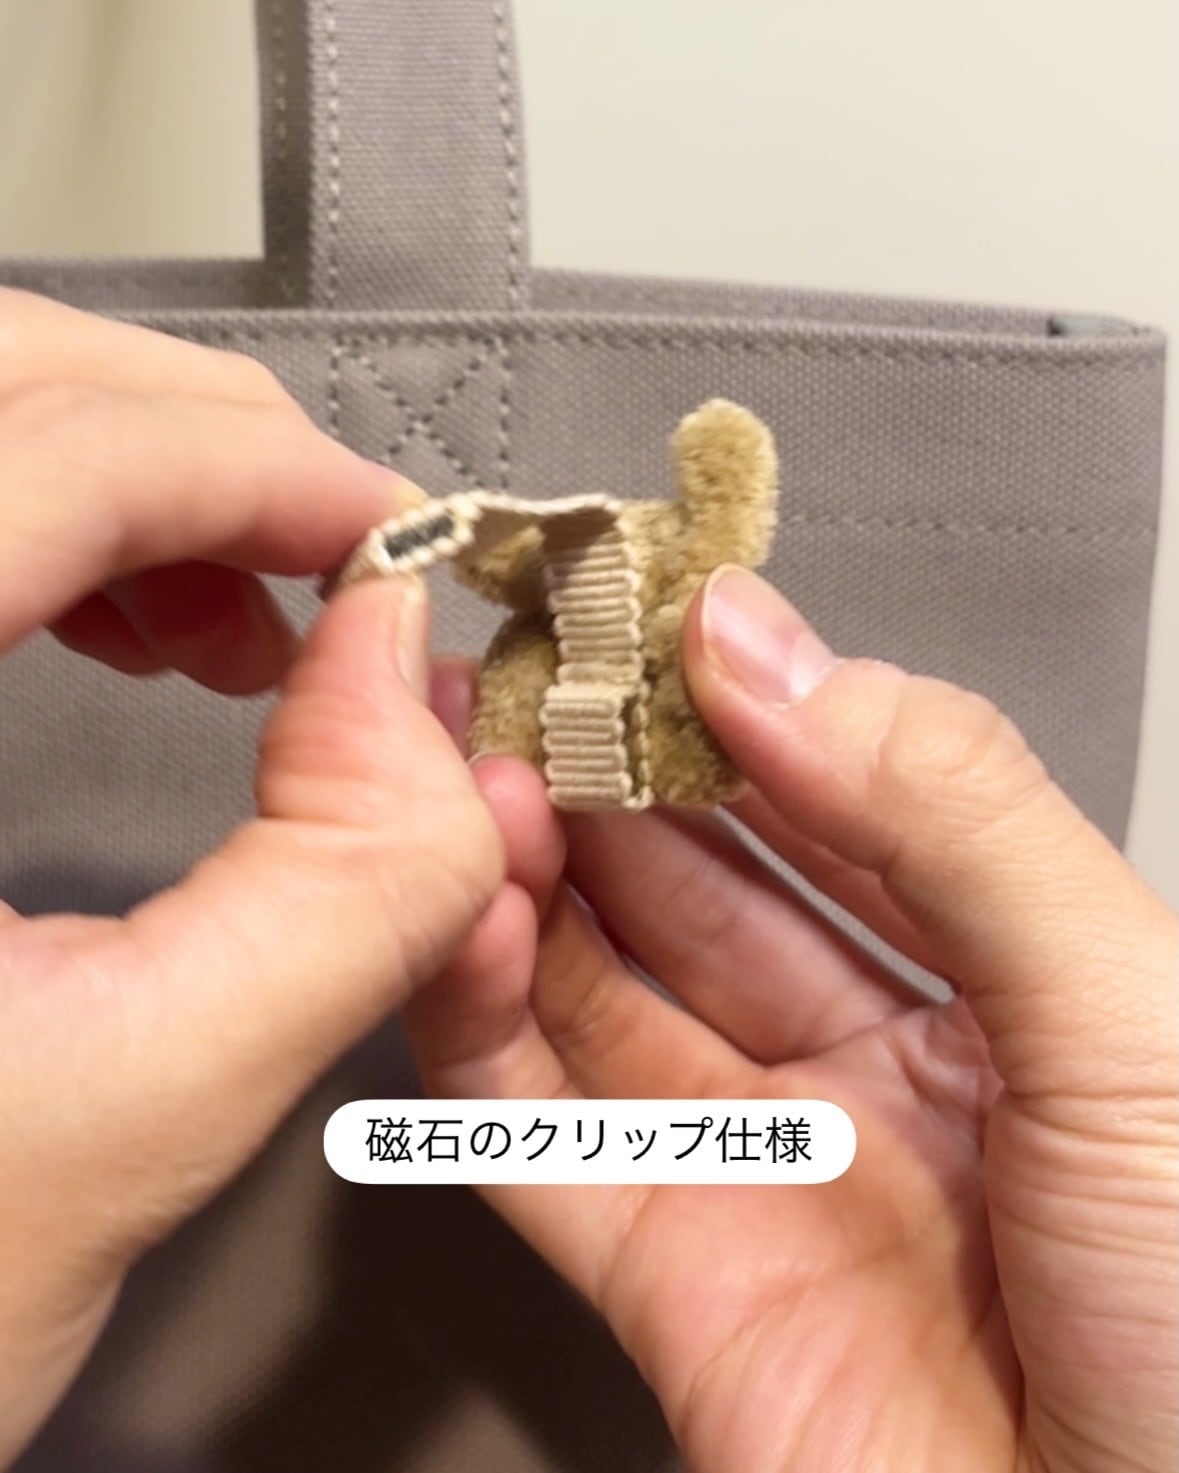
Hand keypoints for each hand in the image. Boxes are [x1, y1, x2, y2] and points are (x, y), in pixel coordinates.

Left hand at [0, 290, 501, 1465]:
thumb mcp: (132, 1117)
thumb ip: (341, 889)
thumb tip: (423, 708)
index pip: (56, 460)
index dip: (265, 471)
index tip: (392, 548)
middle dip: (202, 446)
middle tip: (330, 567)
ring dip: (126, 475)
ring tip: (235, 620)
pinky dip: (47, 525)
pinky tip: (127, 629)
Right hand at [408, 566, 1177, 1472]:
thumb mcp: (1135, 1021)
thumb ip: (955, 816)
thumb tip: (776, 652)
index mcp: (1008, 994)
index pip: (843, 808)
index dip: (744, 712)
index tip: (656, 624)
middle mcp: (877, 1075)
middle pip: (703, 891)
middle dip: (614, 785)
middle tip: (534, 688)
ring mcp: (767, 1174)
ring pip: (605, 997)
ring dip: (531, 887)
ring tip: (476, 784)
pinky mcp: (674, 1282)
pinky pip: (542, 1139)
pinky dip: (476, 1040)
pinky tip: (456, 939)